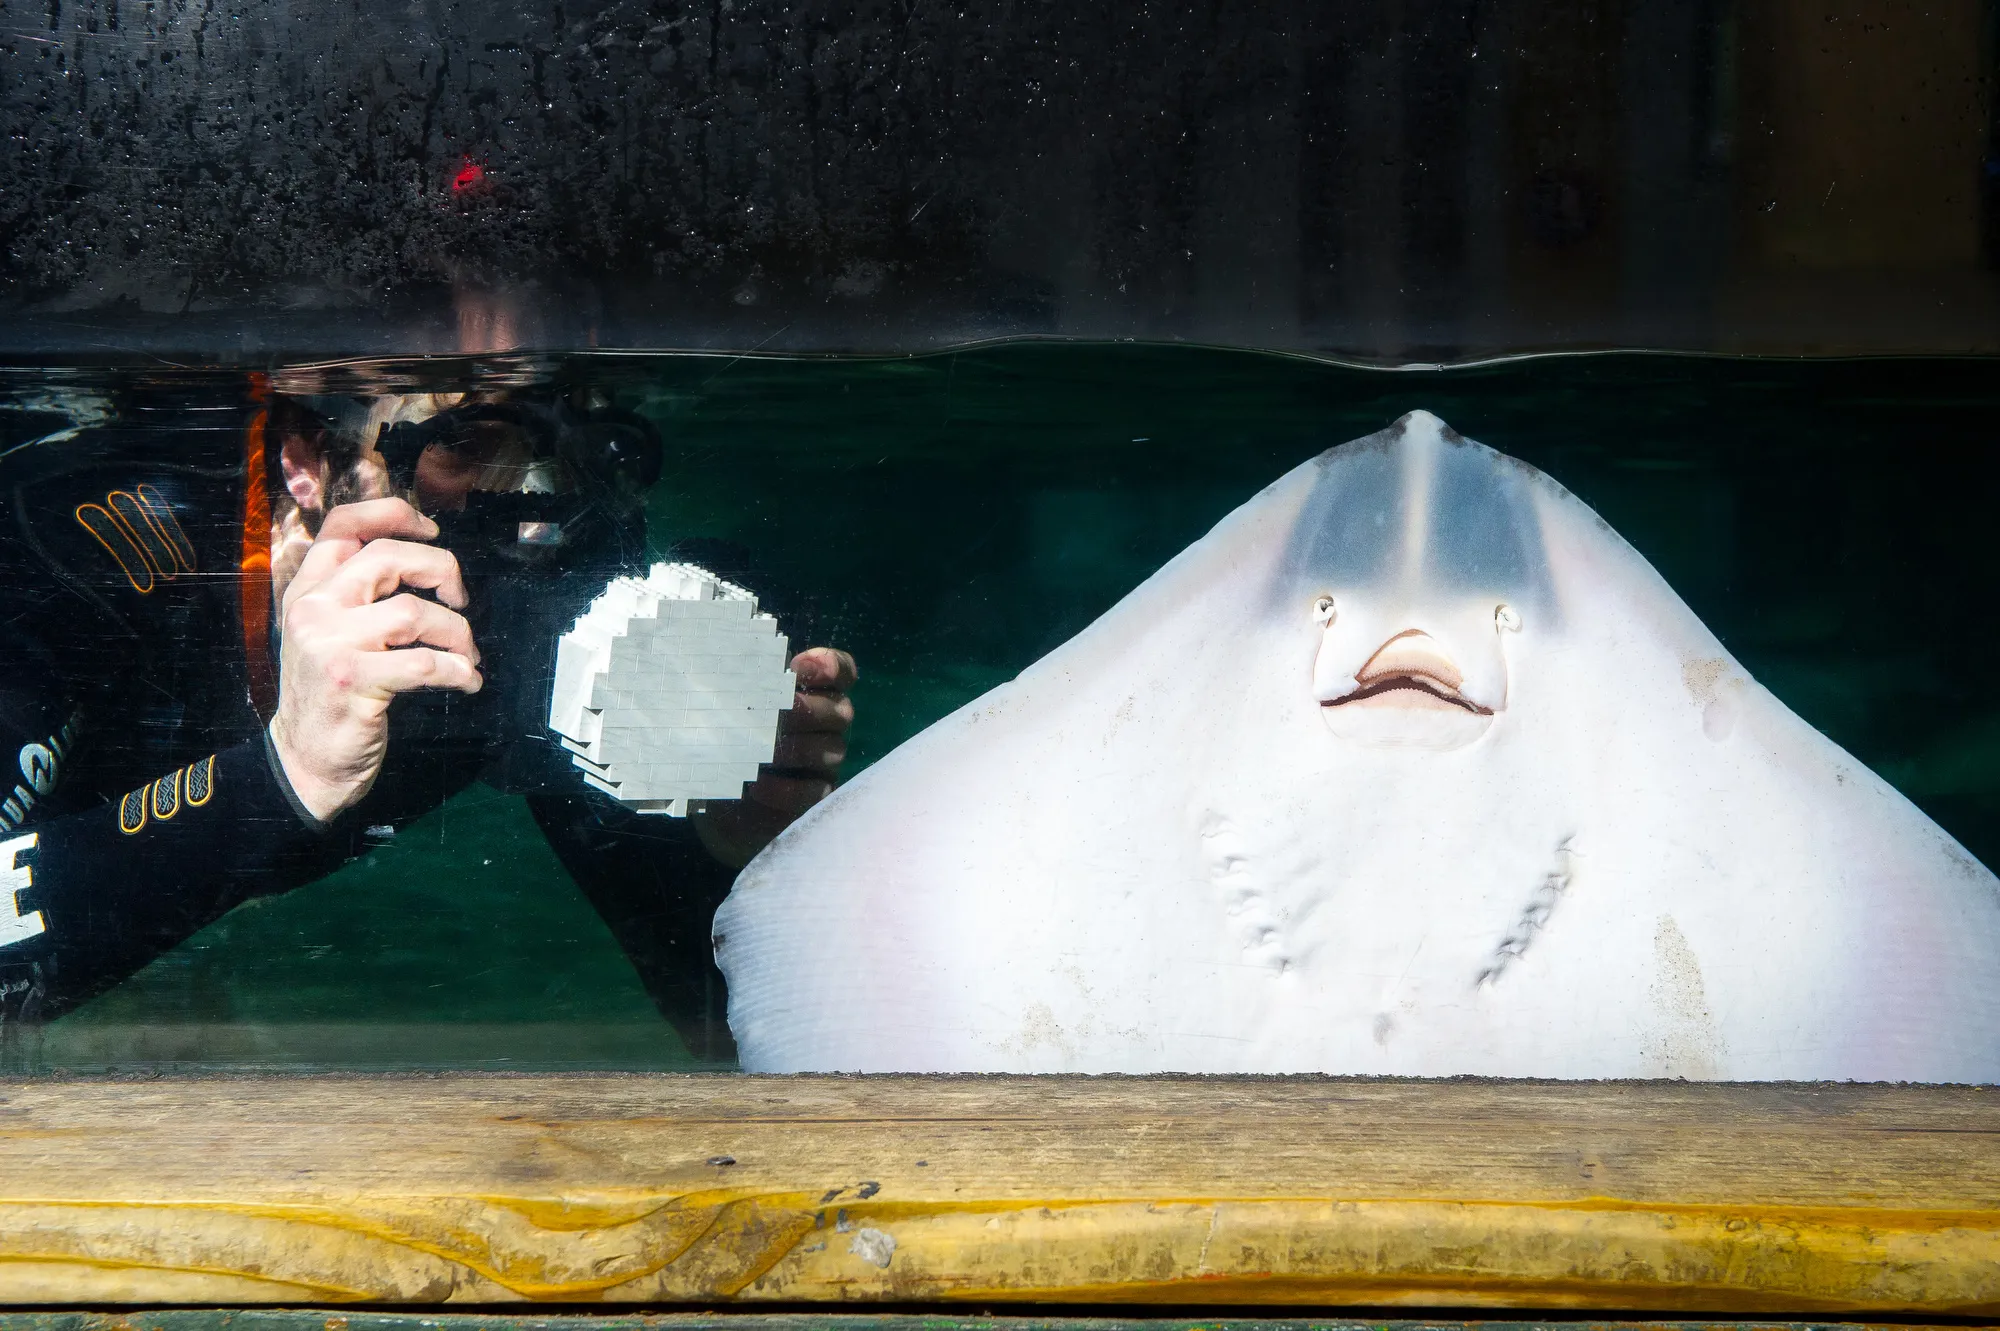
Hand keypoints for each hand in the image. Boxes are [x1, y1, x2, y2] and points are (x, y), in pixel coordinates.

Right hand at [268, 498, 482, 821]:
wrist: (304, 759)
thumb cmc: (329, 693)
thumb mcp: (327, 632)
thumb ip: (356, 592)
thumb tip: (419, 553)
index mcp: (306, 590)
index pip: (343, 525)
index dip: (394, 515)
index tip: (432, 530)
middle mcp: (312, 609)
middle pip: (388, 556)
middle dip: (442, 570)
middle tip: (460, 599)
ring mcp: (329, 644)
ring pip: (414, 612)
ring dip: (457, 634)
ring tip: (466, 656)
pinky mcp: (353, 681)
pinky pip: (425, 664)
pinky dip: (459, 672)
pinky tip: (467, 682)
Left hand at [692, 646, 856, 868]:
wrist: (716, 797)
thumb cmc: (724, 742)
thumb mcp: (725, 713)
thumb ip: (737, 691)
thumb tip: (723, 674)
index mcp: (810, 694)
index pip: (840, 672)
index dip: (829, 665)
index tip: (798, 668)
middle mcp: (826, 725)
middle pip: (841, 710)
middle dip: (808, 710)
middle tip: (776, 713)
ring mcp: (825, 762)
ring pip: (832, 749)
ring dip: (796, 749)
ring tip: (763, 754)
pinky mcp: (816, 796)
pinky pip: (816, 791)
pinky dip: (787, 789)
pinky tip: (758, 787)